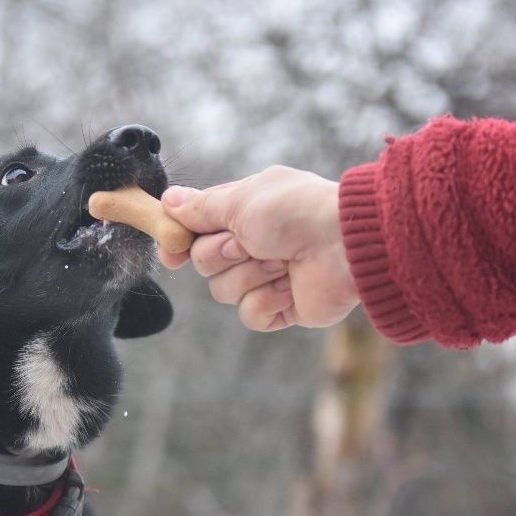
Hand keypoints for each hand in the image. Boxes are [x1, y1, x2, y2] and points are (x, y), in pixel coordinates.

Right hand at [158, 166, 359, 330]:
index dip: (181, 243)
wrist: (347, 244)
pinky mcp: (284, 307)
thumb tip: (168, 200)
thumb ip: (200, 207)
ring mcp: (269, 276)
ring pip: (224, 291)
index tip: (173, 254)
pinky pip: (251, 315)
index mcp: (244, 212)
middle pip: (205, 264)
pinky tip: (288, 288)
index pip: (198, 230)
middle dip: (222, 255)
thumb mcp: (238, 200)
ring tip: (280, 263)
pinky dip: (266, 302)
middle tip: (250, 243)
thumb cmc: (294, 212)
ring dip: (249, 276)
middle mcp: (254, 243)